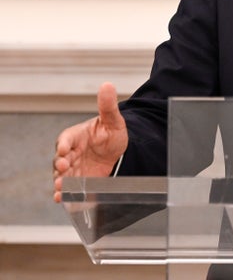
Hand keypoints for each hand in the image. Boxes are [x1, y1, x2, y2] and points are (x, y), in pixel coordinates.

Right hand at [52, 82, 128, 202]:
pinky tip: (63, 199)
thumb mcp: (113, 120)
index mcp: (75, 136)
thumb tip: (107, 85)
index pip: (65, 139)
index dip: (63, 144)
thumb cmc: (112, 133)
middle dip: (59, 164)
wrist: (122, 151)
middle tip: (62, 167)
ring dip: (59, 181)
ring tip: (61, 186)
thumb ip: (107, 106)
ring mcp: (74, 168)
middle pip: (59, 160)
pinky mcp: (80, 182)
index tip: (63, 149)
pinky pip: (69, 189)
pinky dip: (65, 194)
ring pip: (61, 176)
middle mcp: (70, 153)